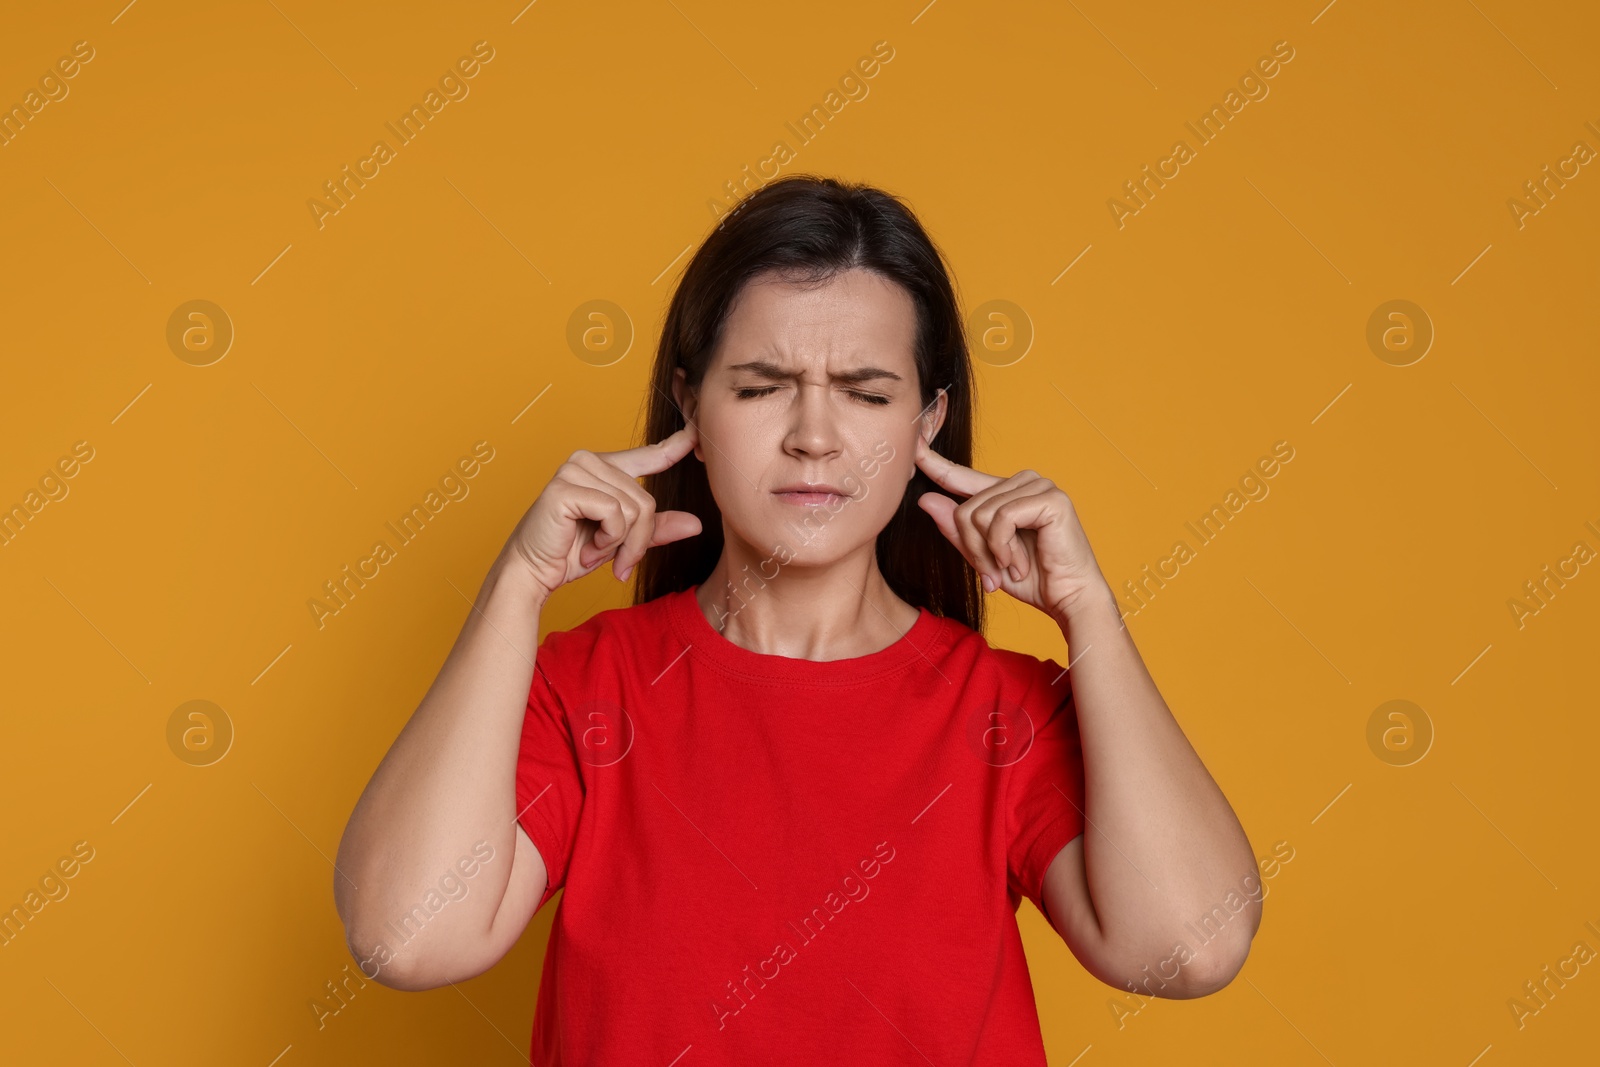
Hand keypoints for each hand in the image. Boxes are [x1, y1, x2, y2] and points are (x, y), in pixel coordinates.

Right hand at [503, 425, 703, 599]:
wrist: (533, 572)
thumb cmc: (572, 553)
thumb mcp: (623, 541)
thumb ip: (655, 529)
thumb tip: (696, 524)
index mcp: (605, 468)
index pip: (649, 454)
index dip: (677, 446)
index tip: (698, 432)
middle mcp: (589, 461)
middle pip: (646, 501)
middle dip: (637, 541)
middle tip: (617, 561)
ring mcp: (576, 470)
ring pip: (633, 509)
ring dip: (620, 543)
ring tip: (595, 551)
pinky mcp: (566, 487)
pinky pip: (614, 513)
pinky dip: (607, 539)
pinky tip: (587, 547)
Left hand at [914, 434, 1107, 621]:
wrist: (1068, 599)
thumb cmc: (1033, 580)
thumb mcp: (983, 556)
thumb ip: (957, 529)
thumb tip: (926, 499)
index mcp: (1006, 492)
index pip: (962, 475)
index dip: (935, 463)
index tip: (914, 446)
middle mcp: (1023, 482)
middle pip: (965, 507)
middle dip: (974, 548)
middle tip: (994, 572)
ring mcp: (1039, 486)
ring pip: (980, 513)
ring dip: (990, 552)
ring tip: (1011, 567)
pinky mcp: (1050, 499)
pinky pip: (1001, 519)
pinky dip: (1003, 548)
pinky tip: (1019, 563)